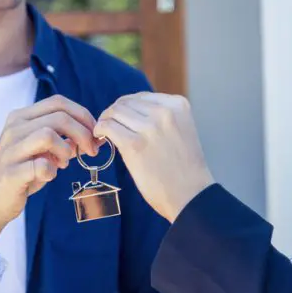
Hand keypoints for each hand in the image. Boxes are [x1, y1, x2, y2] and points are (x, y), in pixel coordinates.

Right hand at [0, 95, 97, 258]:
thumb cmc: (21, 174)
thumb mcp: (42, 151)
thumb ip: (63, 140)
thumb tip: (90, 136)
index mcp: (21, 117)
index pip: (58, 102)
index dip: (83, 115)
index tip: (95, 133)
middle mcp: (13, 128)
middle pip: (59, 116)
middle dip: (83, 133)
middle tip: (91, 151)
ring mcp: (10, 150)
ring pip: (48, 134)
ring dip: (65, 149)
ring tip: (65, 163)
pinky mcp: (10, 173)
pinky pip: (40, 165)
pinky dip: (52, 171)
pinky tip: (49, 176)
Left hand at [94, 92, 214, 222]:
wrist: (191, 195)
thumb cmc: (184, 168)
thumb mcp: (181, 130)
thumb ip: (162, 117)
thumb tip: (129, 111)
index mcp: (178, 105)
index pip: (141, 97)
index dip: (127, 108)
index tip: (122, 121)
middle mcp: (165, 112)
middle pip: (125, 103)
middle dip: (114, 114)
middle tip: (108, 127)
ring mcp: (149, 127)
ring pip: (114, 112)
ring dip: (105, 121)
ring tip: (104, 134)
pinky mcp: (134, 144)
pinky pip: (107, 127)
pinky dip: (100, 131)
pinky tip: (101, 139)